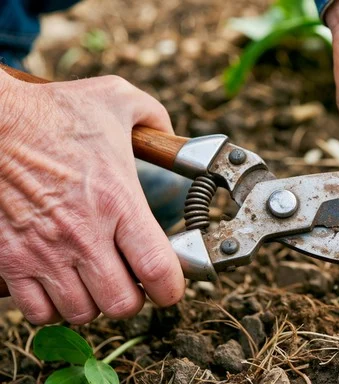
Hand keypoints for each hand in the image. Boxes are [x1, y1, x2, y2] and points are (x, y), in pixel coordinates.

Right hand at [0, 71, 184, 324]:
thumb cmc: (51, 110)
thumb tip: (172, 137)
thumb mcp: (116, 99)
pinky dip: (52, 305)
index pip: (158, 270)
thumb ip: (154, 117)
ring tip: (93, 280)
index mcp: (118, 201)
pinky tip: (58, 282)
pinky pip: (37, 310)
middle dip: (132, 298)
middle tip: (129, 280)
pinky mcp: (8, 259)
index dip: (171, 289)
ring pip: (81, 312)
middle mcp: (83, 234)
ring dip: (93, 301)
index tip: (170, 286)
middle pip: (122, 304)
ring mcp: (43, 251)